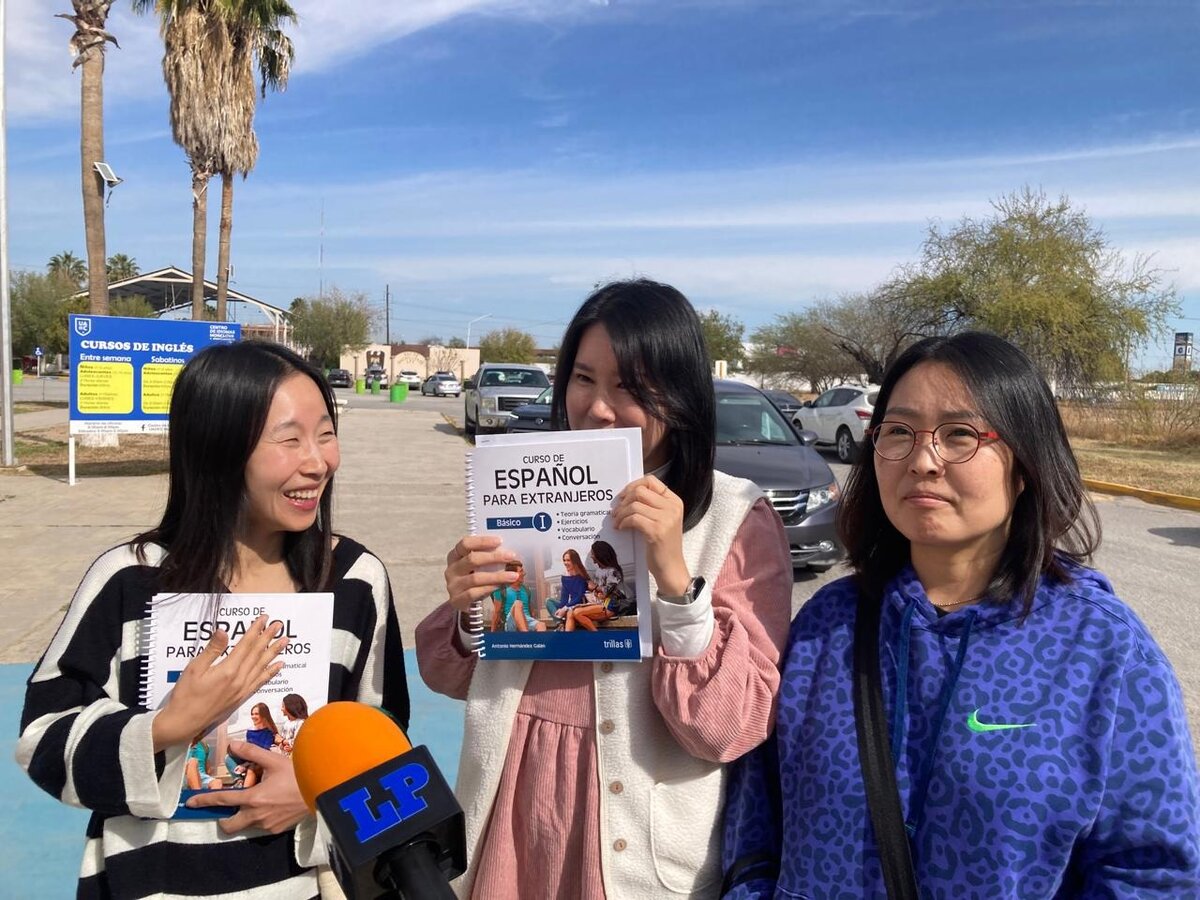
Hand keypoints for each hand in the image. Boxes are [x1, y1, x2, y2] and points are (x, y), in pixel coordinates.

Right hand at [152, 615, 287, 751]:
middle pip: (257, 653)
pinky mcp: (242, 698)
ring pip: (262, 666)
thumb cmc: (186, 695)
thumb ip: (212, 649)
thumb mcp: (194, 668)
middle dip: (268, 637)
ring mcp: (242, 689)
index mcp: (228, 670)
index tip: (265, 618)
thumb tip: (223, 631)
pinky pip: (260, 681)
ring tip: (285, 641)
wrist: (184, 723)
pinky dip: (271, 672)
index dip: (256, 630)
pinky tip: (278, 665)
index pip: (246, 645)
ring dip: (274, 652)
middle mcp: (240, 679)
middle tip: (279, 625)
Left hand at [185, 740, 308, 833]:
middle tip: (228, 808)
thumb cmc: (297, 775)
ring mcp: (266, 825)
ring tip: (257, 802)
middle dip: (223, 819)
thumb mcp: (275, 760)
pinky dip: (260, 818)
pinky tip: (272, 806)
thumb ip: (252, 752)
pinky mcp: (276, 830)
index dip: (204, 800)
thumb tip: (233, 744)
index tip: (191, 803)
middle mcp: (256, 815)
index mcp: (253, 798)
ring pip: (246, 825)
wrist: (321, 791)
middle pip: (229, 825)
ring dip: (244, 816)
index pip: (222, 800)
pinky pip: (261, 826)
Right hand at [444, 535, 518, 614]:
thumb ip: (486, 557)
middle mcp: (452, 569)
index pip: (465, 544)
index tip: (499, 541)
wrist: (462, 602)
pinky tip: (502, 586)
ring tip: (513, 576)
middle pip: (471, 559)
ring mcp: (453, 586)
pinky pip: (474, 593)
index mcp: (455, 556)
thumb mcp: (476, 566)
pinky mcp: (457, 600)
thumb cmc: (472, 579)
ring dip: (497, 576)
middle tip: (511, 556)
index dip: (482, 541)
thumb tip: (508, 552)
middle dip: (494, 557)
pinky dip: (490, 588)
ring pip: (475, 578)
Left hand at [614, 475, 689, 595]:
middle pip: (640, 491)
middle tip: (616, 511)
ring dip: (621, 513)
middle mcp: (672, 507)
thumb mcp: (663, 520)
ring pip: (634, 505)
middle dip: (624, 500)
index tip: (623, 496)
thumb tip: (627, 495)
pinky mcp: (657, 531)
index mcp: (674, 501)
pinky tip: (621, 528)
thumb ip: (651, 506)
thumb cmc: (663, 545)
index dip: (633, 485)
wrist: (671, 568)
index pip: (651, 481)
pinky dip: (623, 522)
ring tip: (617, 522)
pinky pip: (633, 518)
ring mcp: (666, 519)